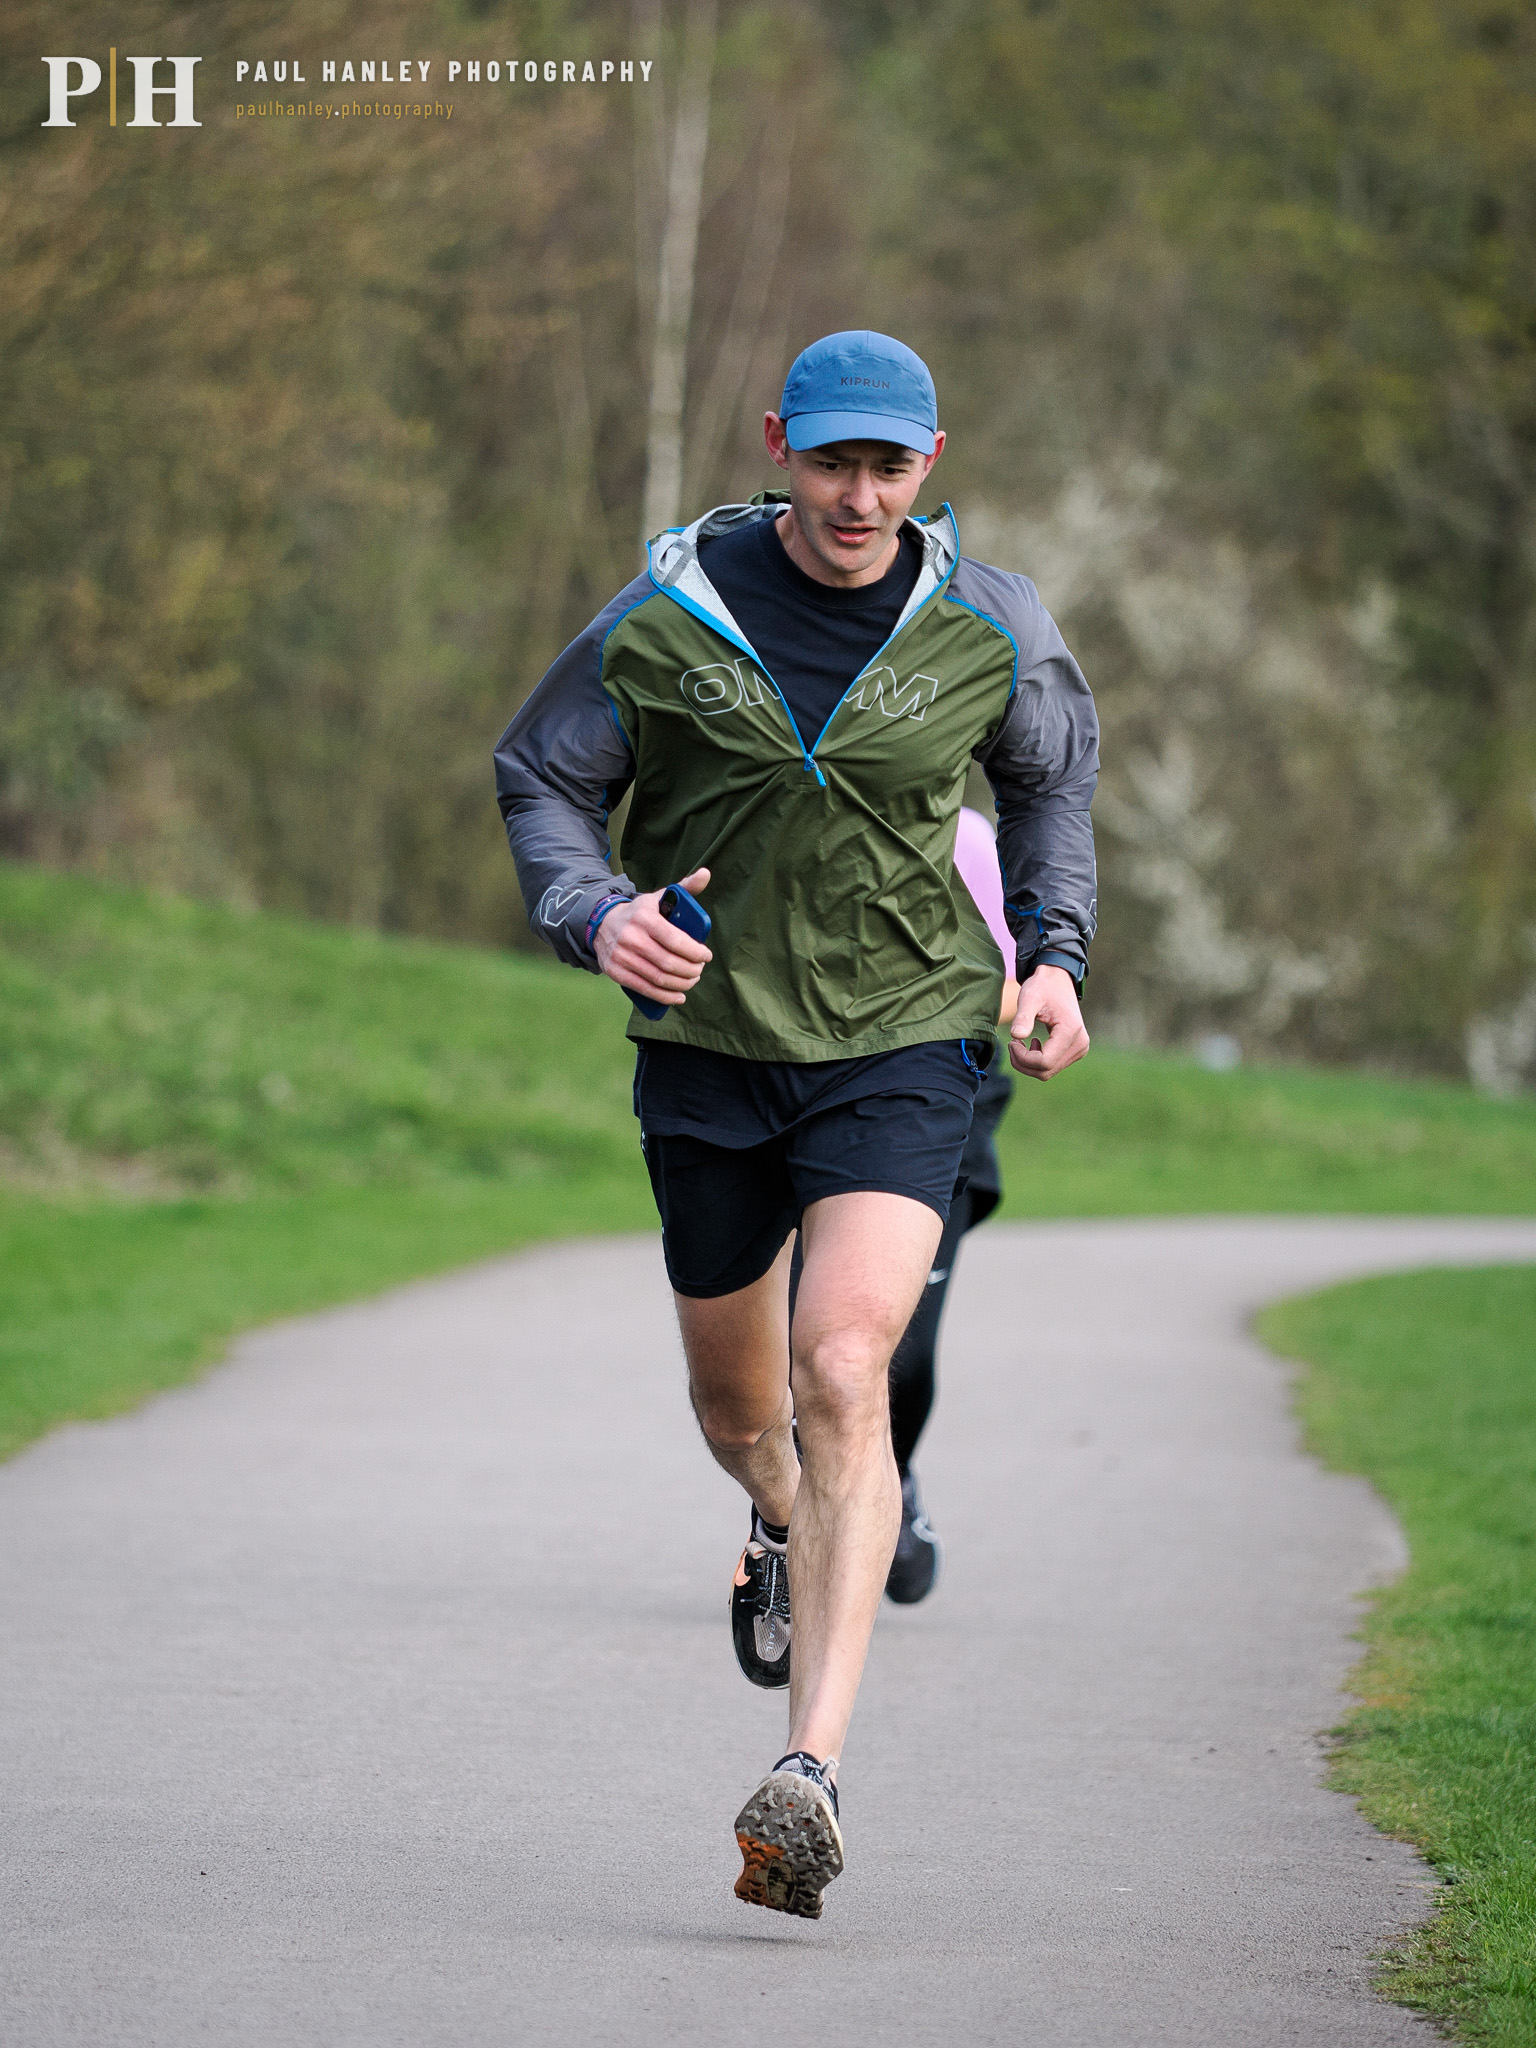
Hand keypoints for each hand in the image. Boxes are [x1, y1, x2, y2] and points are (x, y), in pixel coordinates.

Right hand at [594, 867, 711, 1007]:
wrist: (601, 923)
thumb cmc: (639, 913)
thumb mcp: (658, 897)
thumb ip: (684, 887)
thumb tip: (706, 874)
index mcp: (645, 918)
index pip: (675, 940)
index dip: (695, 952)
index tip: (706, 956)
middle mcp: (631, 937)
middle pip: (669, 962)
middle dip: (691, 970)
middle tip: (699, 970)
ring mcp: (621, 956)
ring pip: (659, 978)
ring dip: (681, 984)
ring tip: (692, 980)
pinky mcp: (615, 972)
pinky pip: (644, 989)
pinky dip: (665, 996)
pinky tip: (679, 996)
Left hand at [1009, 963, 1088, 1080]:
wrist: (1057, 980)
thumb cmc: (1042, 987)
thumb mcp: (1029, 998)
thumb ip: (1023, 1017)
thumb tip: (1016, 1035)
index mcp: (1070, 1031)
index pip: (1044, 1062)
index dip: (1023, 1058)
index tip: (1012, 1041)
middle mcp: (1080, 1044)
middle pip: (1046, 1071)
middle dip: (1023, 1062)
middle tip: (1013, 1043)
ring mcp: (1080, 1049)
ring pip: (1048, 1072)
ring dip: (1028, 1062)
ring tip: (1021, 1042)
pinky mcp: (1075, 1051)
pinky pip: (1052, 1067)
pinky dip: (1036, 1061)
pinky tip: (1032, 1044)